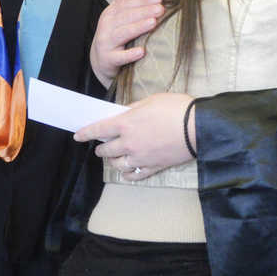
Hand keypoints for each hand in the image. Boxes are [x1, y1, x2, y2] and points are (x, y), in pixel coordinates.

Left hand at [74, 92, 194, 180]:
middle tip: (101, 146)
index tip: (78, 135)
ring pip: (117, 164)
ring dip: (113, 161)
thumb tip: (126, 112)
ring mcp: (140, 157)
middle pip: (106, 150)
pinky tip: (127, 172)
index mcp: (126, 123)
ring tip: (114, 158)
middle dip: (100, 148)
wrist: (199, 127)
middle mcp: (129, 143)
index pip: (98, 129)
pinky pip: (135, 175)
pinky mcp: (154, 166)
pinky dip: (128, 174)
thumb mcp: (153, 100)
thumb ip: (135, 107)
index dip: (85, 133)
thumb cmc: (177, 108)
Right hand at [90, 0, 163, 87]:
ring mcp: (106, 43)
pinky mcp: (109, 59)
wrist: (100, 59)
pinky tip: (142, 51)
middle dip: (144, 12)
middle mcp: (107, 26)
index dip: (142, 0)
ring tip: (153, 23)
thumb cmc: (113, 33)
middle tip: (161, 9)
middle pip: (126, 17)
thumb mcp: (116, 13)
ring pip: (123, 34)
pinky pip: (119, 57)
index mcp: (111, 13)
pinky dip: (130, 54)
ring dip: (138, 28)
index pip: (126, 4)